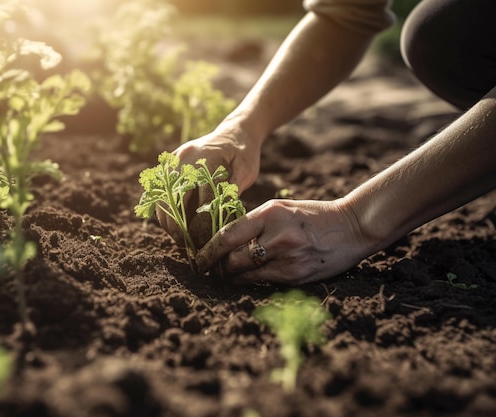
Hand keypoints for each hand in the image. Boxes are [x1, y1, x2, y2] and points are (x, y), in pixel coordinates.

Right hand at [157, 125, 261, 248]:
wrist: (235, 131)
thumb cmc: (244, 152)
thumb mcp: (245, 170)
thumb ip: (232, 189)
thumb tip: (218, 215)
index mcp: (204, 157)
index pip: (195, 194)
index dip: (196, 219)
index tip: (199, 238)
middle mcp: (184, 157)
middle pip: (170, 195)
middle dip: (174, 223)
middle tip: (183, 242)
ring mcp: (174, 160)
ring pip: (161, 194)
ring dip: (166, 218)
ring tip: (177, 238)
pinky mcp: (171, 165)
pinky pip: (160, 189)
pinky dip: (164, 209)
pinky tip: (174, 225)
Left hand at [195, 198, 369, 283]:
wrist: (352, 227)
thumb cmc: (311, 215)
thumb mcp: (280, 208)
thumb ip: (254, 221)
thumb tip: (223, 238)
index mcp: (269, 214)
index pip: (227, 235)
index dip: (208, 251)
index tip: (198, 259)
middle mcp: (276, 236)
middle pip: (232, 260)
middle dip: (217, 268)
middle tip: (210, 270)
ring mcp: (287, 258)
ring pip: (245, 275)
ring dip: (231, 277)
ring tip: (226, 275)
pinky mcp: (296, 275)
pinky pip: (263, 282)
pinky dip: (250, 281)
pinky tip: (247, 278)